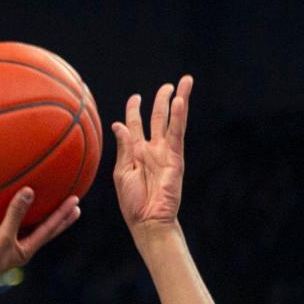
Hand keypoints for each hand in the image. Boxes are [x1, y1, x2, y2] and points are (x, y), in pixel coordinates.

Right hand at [0, 187, 79, 285]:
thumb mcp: (2, 237)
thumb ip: (16, 214)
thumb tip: (30, 190)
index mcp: (25, 249)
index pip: (49, 229)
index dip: (62, 216)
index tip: (76, 202)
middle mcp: (18, 244)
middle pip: (43, 227)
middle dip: (58, 215)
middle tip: (74, 202)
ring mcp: (4, 238)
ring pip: (24, 220)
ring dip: (36, 208)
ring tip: (46, 194)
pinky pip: (4, 215)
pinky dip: (9, 204)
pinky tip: (10, 191)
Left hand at [112, 76, 191, 233]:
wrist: (147, 221)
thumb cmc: (132, 203)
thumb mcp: (122, 173)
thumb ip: (123, 147)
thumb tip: (118, 124)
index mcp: (136, 152)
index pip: (136, 123)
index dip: (134, 109)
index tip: (136, 98)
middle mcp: (152, 149)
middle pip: (158, 117)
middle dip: (162, 99)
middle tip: (168, 86)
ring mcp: (165, 153)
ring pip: (172, 121)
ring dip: (179, 100)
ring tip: (185, 81)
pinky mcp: (175, 159)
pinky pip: (177, 134)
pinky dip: (179, 117)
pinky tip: (180, 102)